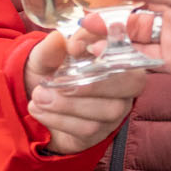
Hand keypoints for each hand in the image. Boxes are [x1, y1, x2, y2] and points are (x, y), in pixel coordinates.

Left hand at [22, 33, 142, 153]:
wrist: (38, 105)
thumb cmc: (49, 73)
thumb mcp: (45, 57)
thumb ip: (51, 48)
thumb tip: (58, 38)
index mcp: (116, 53)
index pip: (126, 45)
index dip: (109, 42)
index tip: (75, 46)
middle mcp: (126, 81)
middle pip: (133, 82)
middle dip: (94, 83)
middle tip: (57, 83)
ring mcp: (118, 109)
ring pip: (109, 109)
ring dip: (68, 104)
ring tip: (39, 97)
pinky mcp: (102, 132)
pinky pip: (90, 128)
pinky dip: (60, 119)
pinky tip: (40, 110)